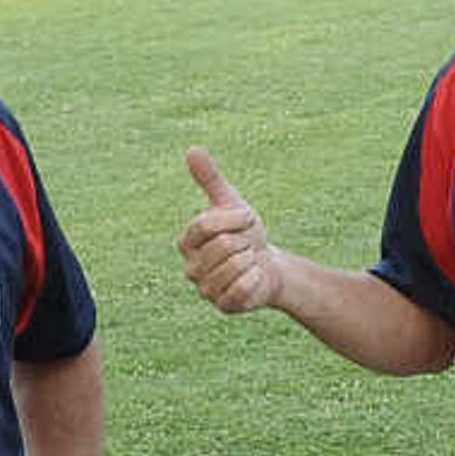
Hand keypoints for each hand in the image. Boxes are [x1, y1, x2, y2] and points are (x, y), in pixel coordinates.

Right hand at [178, 146, 278, 315]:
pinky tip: (255, 277)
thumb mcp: (231, 203)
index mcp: (186, 242)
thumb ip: (210, 179)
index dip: (234, 218)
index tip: (248, 217)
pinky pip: (241, 289)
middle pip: (223, 246)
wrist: (268, 267)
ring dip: (252, 260)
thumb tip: (193, 149)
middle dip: (246, 241)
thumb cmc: (246, 234)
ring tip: (250, 262)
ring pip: (234, 267)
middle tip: (248, 246)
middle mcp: (190, 268)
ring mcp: (205, 290)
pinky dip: (255, 279)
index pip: (205, 225)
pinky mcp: (223, 306)